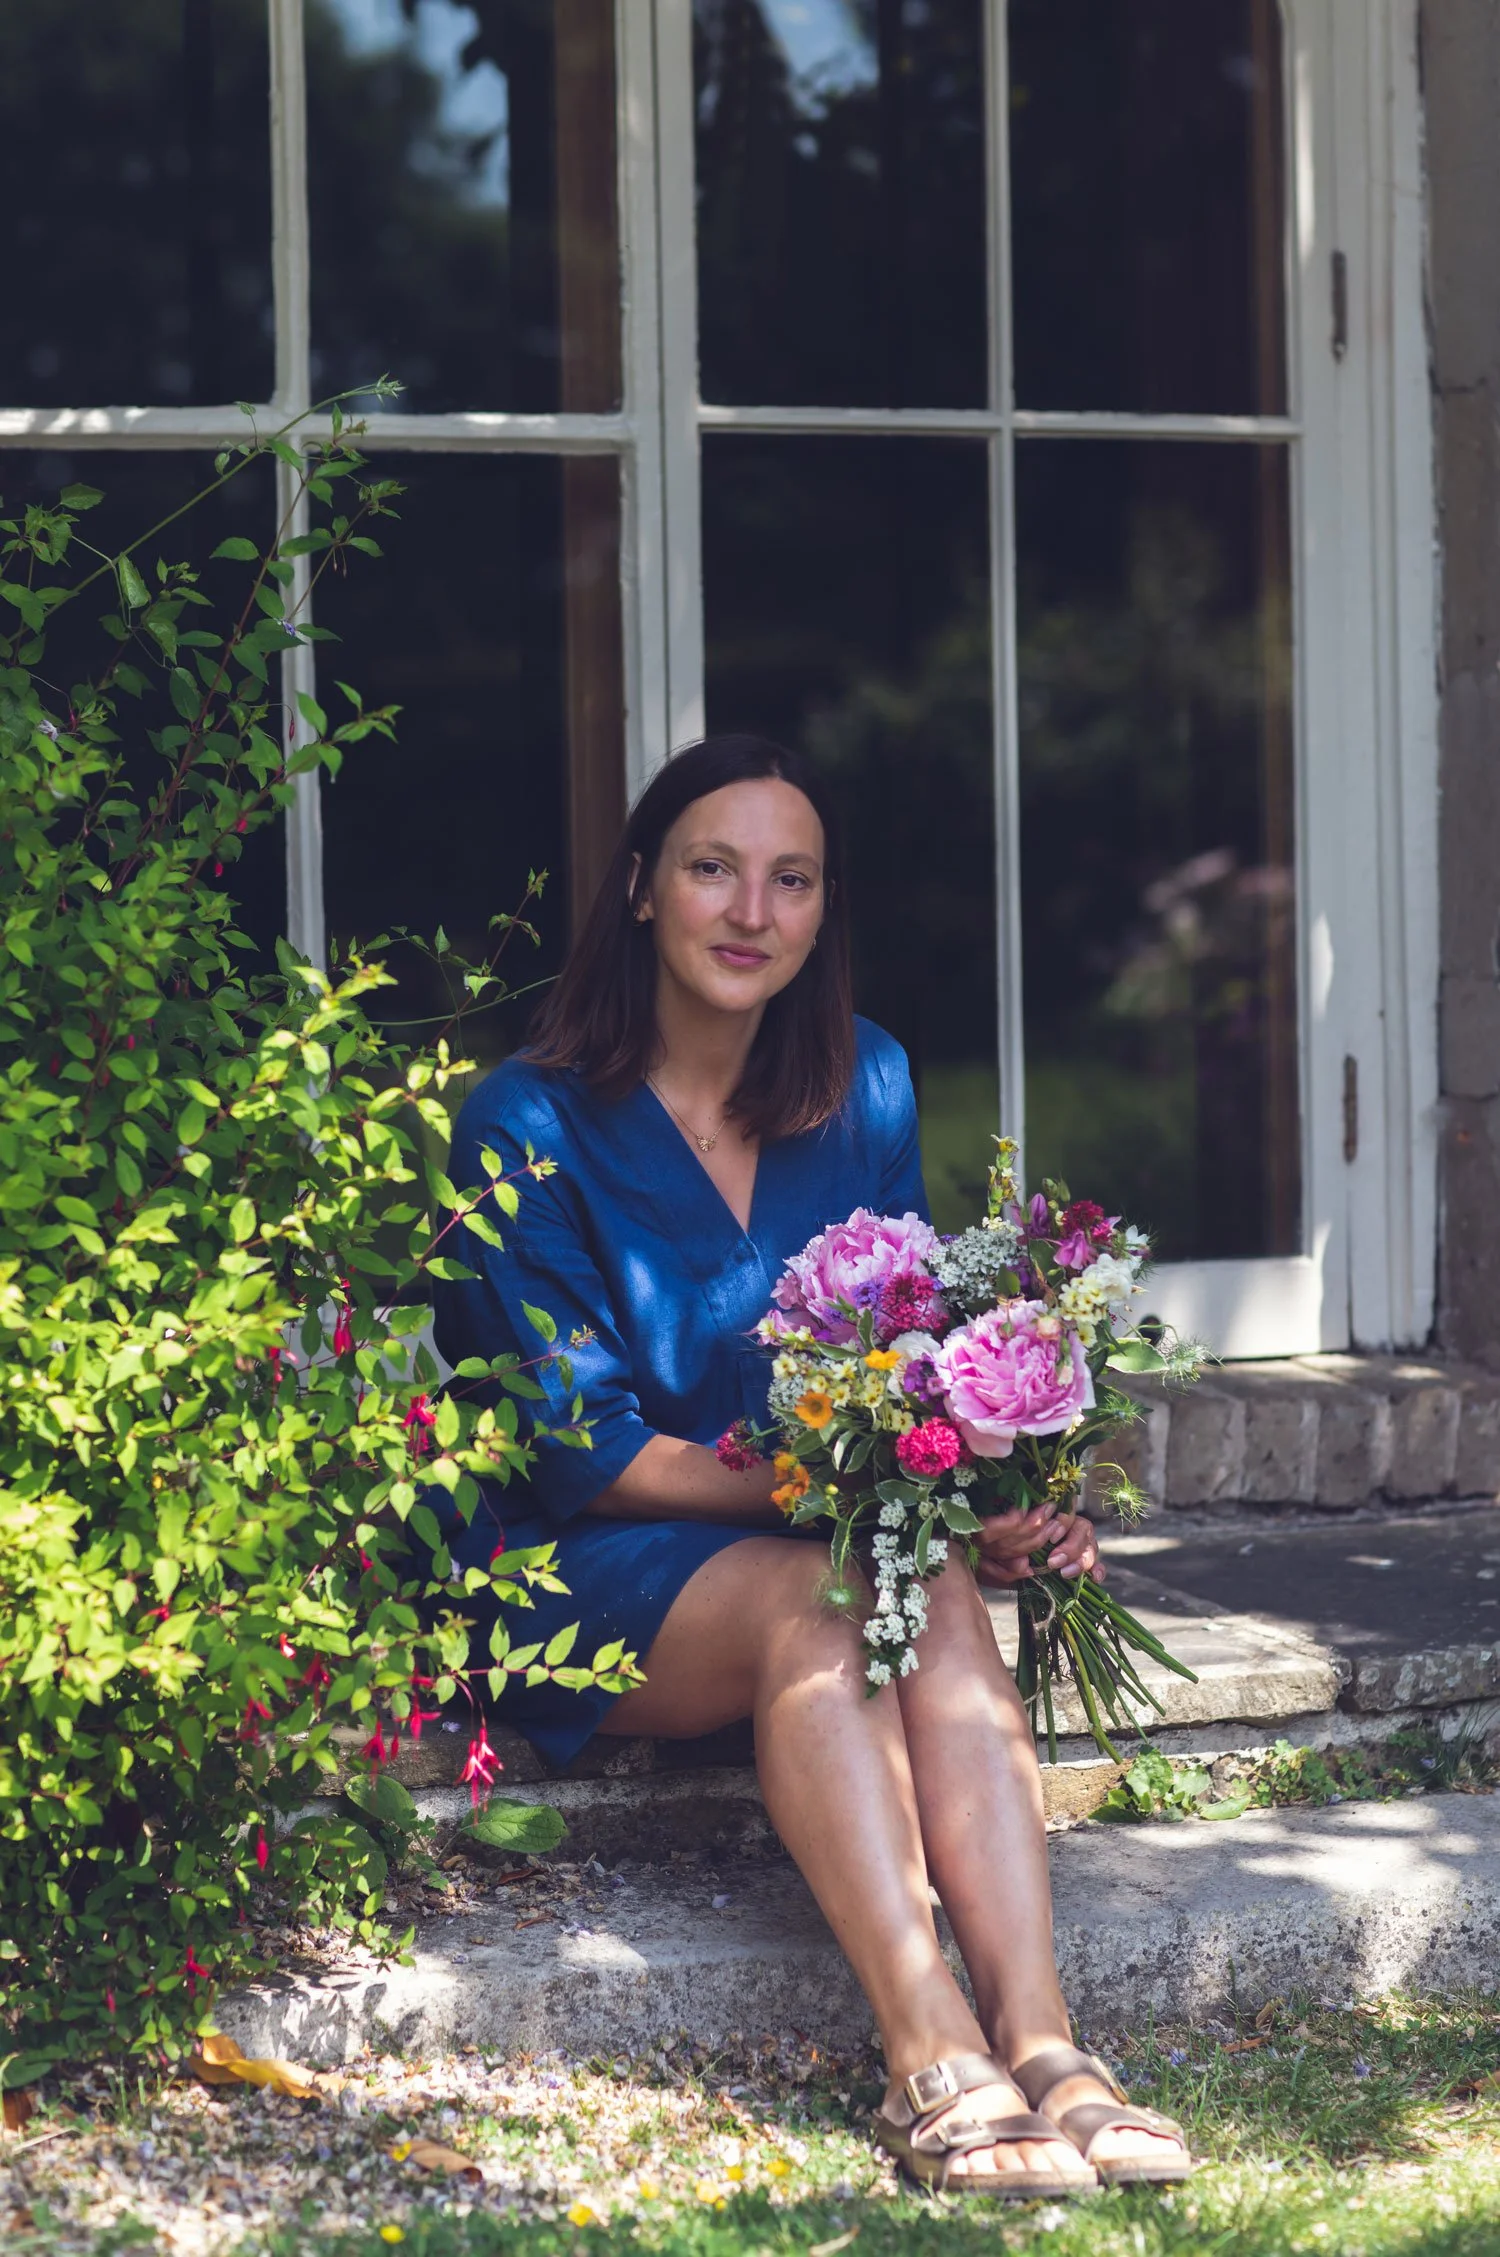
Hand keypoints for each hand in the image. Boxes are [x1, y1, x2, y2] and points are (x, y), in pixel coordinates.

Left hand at [973, 1505, 1103, 1588]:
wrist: (1005, 1567)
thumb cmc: (1000, 1553)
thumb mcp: (998, 1551)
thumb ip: (1008, 1554)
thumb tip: (1023, 1564)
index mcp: (1049, 1514)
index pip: (1066, 1507)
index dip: (1063, 1520)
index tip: (1052, 1537)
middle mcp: (1067, 1526)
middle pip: (1082, 1527)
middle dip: (1071, 1546)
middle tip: (1054, 1563)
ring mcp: (1078, 1543)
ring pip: (1091, 1543)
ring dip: (1081, 1559)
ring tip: (1065, 1573)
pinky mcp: (1084, 1562)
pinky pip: (1097, 1564)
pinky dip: (1096, 1570)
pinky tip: (1093, 1578)